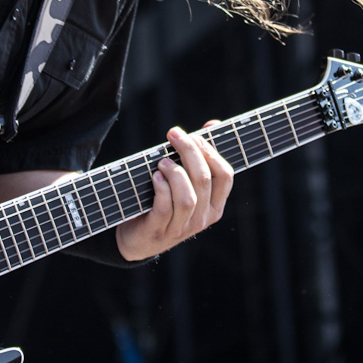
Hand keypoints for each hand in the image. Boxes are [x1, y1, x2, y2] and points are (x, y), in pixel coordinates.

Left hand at [116, 124, 233, 261]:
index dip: (211, 151)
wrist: (137, 238)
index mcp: (214, 206)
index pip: (225, 176)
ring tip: (162, 162)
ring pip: (188, 197)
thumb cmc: (164, 201)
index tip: (196, 135)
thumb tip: (212, 124)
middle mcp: (202, 219)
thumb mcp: (185, 182)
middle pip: (204, 179)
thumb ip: (199, 156)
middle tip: (174, 135)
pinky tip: (155, 176)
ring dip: (175, 172)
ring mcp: (181, 228)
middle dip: (189, 151)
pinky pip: (165, 207)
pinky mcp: (159, 231)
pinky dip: (161, 188)